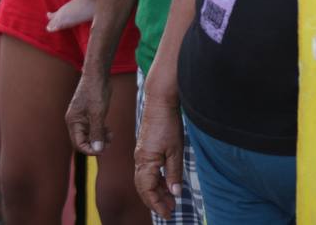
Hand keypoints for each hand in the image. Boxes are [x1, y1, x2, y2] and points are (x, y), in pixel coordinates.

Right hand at [66, 71, 111, 154]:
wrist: (98, 75)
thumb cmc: (95, 91)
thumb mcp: (97, 113)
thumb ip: (97, 132)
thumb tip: (97, 150)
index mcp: (73, 121)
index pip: (78, 144)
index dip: (90, 150)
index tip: (103, 150)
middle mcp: (76, 121)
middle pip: (83, 141)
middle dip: (96, 145)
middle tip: (109, 143)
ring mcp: (82, 118)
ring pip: (90, 136)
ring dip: (100, 139)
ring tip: (111, 135)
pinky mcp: (89, 115)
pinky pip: (94, 129)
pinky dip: (101, 132)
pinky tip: (109, 130)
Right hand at [133, 91, 184, 216]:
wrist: (159, 101)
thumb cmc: (168, 124)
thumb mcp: (176, 151)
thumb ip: (174, 174)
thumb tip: (175, 193)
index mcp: (145, 161)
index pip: (147, 190)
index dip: (157, 204)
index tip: (168, 214)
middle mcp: (140, 159)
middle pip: (143, 187)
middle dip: (155, 201)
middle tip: (170, 211)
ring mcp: (141, 154)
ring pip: (145, 179)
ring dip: (156, 191)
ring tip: (171, 200)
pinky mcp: (145, 149)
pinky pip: (147, 170)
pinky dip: (156, 180)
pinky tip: (166, 183)